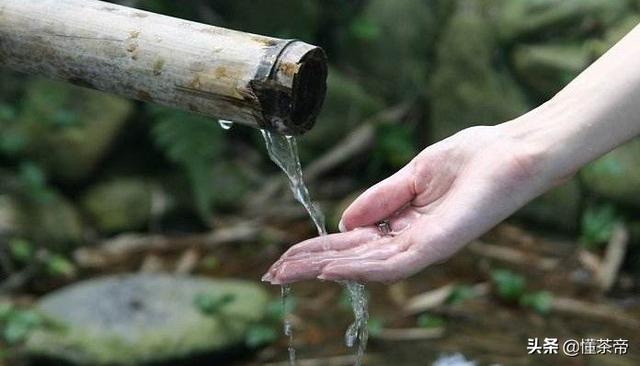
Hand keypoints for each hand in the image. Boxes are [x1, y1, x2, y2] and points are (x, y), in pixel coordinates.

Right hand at [263, 125, 555, 283]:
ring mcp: (424, 246)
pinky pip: (394, 263)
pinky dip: (360, 268)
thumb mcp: (413, 175)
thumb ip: (380, 199)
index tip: (284, 258)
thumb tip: (342, 222)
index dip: (315, 250)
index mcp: (402, 225)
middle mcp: (410, 241)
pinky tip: (330, 269)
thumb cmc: (472, 159)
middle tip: (272, 274)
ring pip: (365, 266)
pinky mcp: (439, 244)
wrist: (514, 151)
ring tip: (288, 273)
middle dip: (310, 266)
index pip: (350, 242)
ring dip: (324, 270)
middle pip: (351, 258)